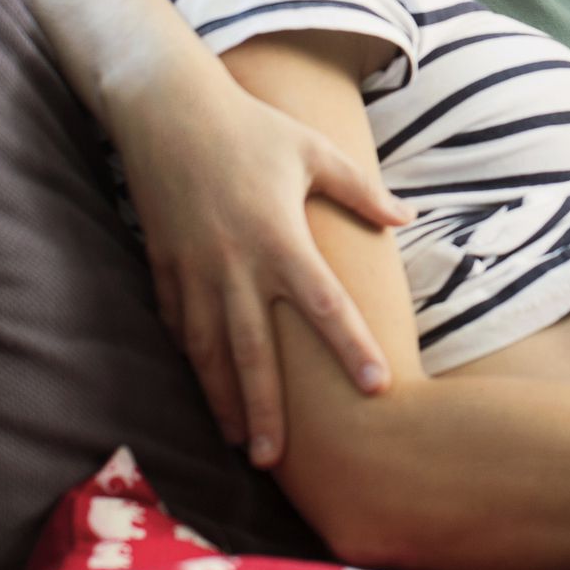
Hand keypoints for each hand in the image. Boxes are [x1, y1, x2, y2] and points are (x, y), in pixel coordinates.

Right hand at [112, 76, 411, 466]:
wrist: (166, 109)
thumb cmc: (250, 126)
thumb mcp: (314, 150)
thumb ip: (360, 190)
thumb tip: (405, 216)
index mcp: (280, 237)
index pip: (324, 305)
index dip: (351, 348)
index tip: (377, 386)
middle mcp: (234, 264)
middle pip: (254, 353)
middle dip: (266, 410)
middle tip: (277, 461)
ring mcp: (193, 270)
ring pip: (208, 351)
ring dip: (224, 400)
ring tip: (241, 443)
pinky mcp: (164, 267)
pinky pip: (179, 325)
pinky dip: (191, 362)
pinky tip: (205, 390)